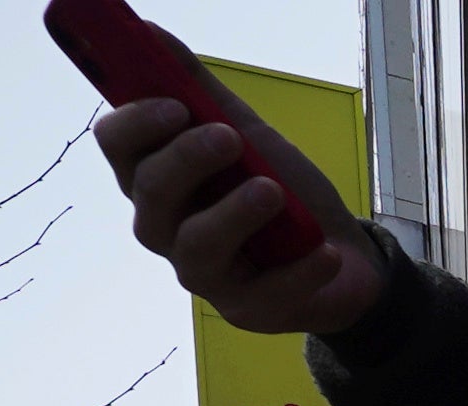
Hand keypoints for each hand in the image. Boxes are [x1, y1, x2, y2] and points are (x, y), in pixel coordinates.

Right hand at [93, 96, 382, 333]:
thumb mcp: (249, 134)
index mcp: (156, 179)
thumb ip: (200, 89)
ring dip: (233, 212)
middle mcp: (166, 227)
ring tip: (272, 191)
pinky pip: (265, 292)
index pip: (118, 146)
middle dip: (186, 160)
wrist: (349, 258)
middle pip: (150, 192)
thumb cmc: (284, 194)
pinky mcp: (246, 310)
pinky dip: (299, 269)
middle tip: (228, 137)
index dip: (138, 124)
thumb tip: (150, 33)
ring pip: (195, 245)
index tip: (176, 104)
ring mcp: (203, 273)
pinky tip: (324, 251)